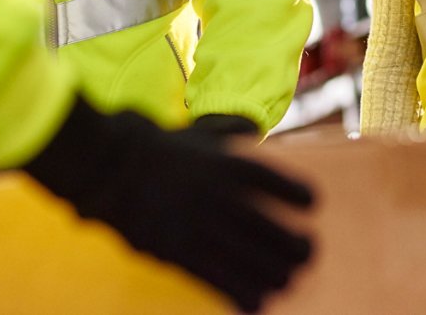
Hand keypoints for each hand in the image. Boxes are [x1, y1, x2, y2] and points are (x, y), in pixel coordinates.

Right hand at [25, 99, 313, 312]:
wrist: (112, 167)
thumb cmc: (164, 148)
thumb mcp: (203, 132)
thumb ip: (233, 129)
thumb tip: (255, 128)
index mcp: (230, 165)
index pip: (281, 184)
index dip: (302, 197)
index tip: (312, 205)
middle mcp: (220, 198)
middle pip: (274, 232)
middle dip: (298, 247)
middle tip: (308, 252)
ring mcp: (200, 227)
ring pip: (252, 262)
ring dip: (276, 274)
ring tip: (287, 278)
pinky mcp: (179, 253)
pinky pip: (220, 281)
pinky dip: (243, 294)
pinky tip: (258, 302)